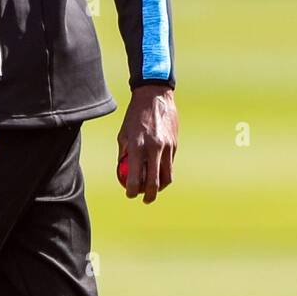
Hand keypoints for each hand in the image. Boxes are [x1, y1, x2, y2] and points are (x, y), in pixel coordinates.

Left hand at [117, 84, 177, 203]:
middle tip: (144, 199)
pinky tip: (158, 173)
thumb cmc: (134, 116)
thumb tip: (122, 172)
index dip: (131, 190)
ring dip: (160, 186)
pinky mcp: (175, 144)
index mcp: (137, 146)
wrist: (155, 96)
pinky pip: (170, 164)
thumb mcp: (123, 134)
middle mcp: (154, 148)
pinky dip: (164, 171)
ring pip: (166, 176)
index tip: (129, 194)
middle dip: (149, 195)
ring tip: (153, 189)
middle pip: (154, 182)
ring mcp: (167, 147)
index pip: (135, 177)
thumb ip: (124, 154)